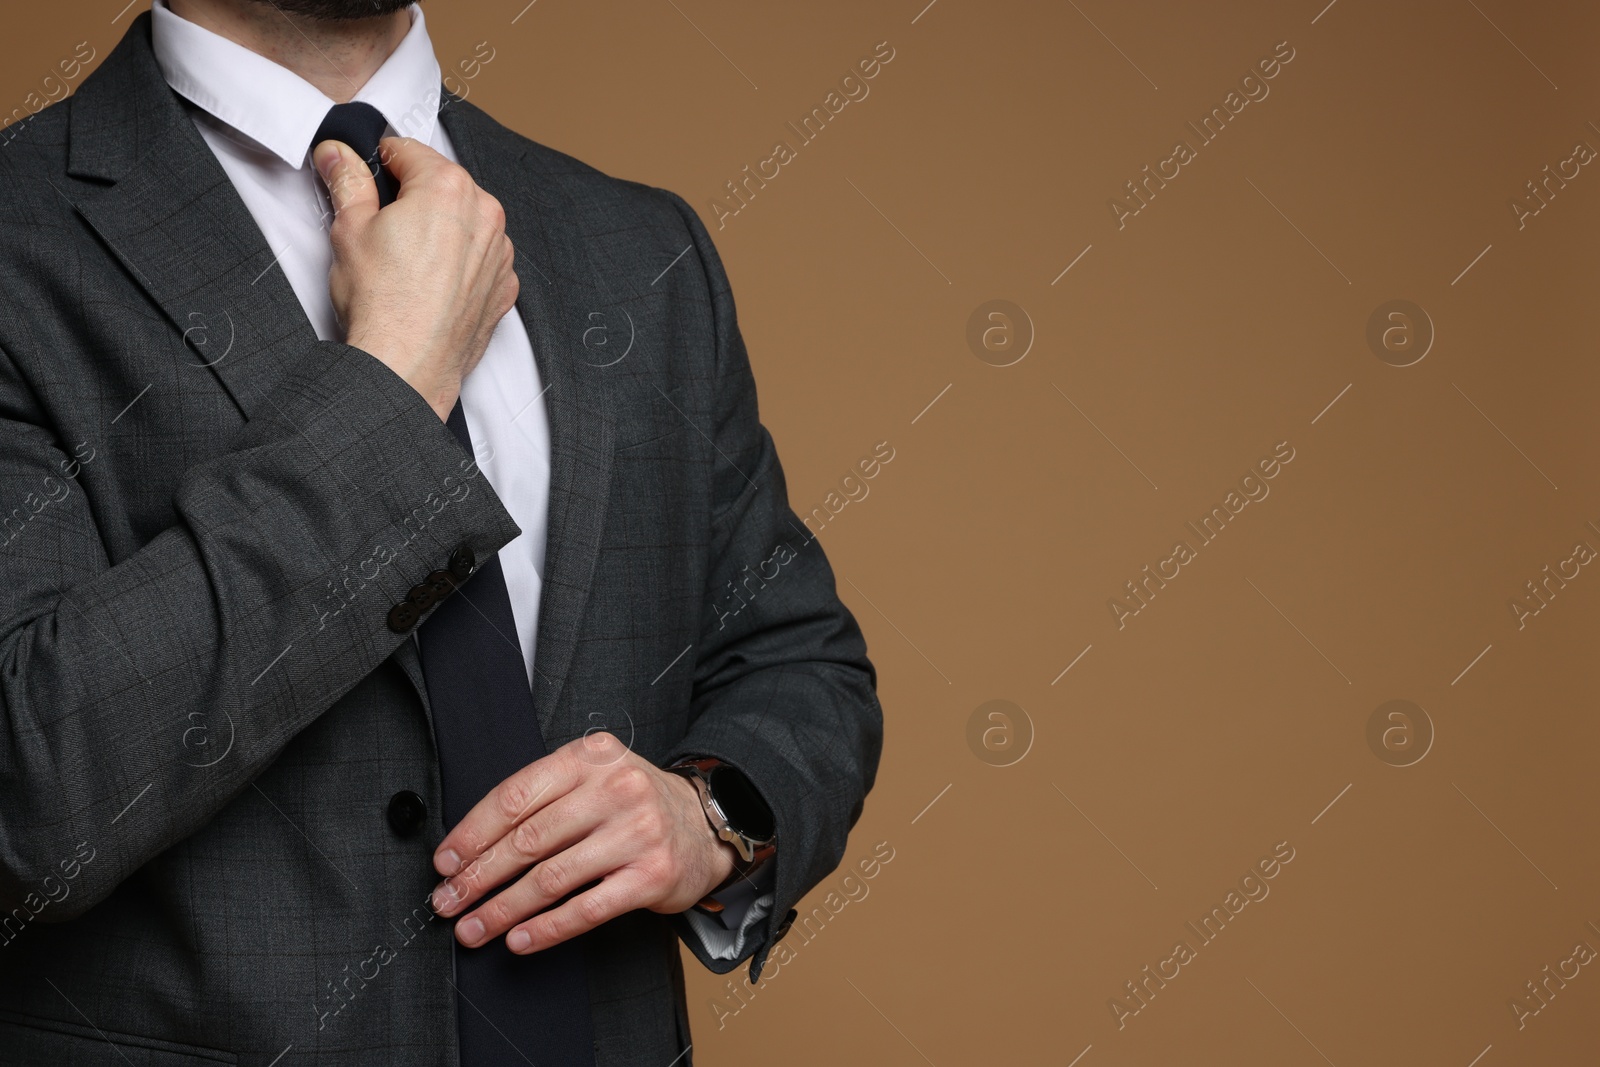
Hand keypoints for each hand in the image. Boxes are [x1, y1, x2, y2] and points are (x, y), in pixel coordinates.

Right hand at [313, 136, 518, 420]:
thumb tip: (339, 156)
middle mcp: (485, 215)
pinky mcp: (503, 287)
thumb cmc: (382, 303)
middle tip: (381, 227)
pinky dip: (459, 264)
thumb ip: (348, 182)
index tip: (366, 175)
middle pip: (442, 185)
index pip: (409, 151)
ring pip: (465, 223)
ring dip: (440, 230)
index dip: (380, 162)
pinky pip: (480, 260)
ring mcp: (499, 254)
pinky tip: (430, 283)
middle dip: (413, 197)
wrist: (406, 365)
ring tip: (405, 261)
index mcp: (448, 187)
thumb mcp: (350, 228)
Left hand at [428, 732, 738, 953]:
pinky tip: (520, 940)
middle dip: (478, 877)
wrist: (704, 823)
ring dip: (503, 909)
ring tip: (474, 928)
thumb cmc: (632, 803)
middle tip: (448, 901)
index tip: (445, 862)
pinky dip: (547, 929)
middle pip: (528, 840)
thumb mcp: (592, 777)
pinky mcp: (652, 875)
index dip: (472, 834)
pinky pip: (586, 909)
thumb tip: (470, 848)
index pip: (516, 796)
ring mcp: (637, 832)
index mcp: (589, 756)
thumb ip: (541, 799)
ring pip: (551, 878)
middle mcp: (615, 788)